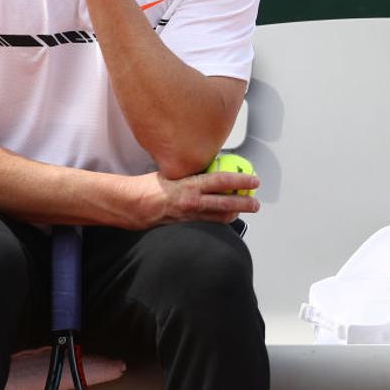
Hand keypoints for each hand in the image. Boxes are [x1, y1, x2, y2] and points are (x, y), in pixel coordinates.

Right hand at [133, 169, 260, 228]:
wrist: (133, 205)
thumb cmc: (149, 186)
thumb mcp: (173, 172)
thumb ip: (192, 171)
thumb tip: (208, 165)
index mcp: (189, 185)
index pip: (221, 181)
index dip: (240, 181)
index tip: (254, 179)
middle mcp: (192, 202)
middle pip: (227, 205)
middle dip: (245, 204)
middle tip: (256, 203)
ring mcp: (190, 216)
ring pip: (220, 218)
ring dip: (235, 213)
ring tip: (244, 210)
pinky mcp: (186, 225)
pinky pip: (208, 222)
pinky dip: (218, 218)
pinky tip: (223, 215)